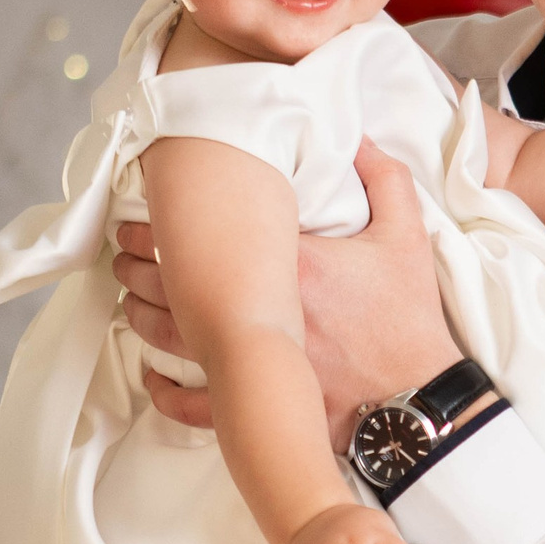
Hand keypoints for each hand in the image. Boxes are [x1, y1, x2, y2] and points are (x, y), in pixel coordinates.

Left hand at [117, 140, 457, 446]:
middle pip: (172, 284)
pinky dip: (164, 392)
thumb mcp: (406, 240)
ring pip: (169, 337)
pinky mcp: (255, 405)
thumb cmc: (409, 325)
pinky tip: (152, 375)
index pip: (203, 235)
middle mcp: (256, 312)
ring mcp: (250, 362)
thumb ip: (383, 179)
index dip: (162, 222)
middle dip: (138, 264)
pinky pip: (192, 404)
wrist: (419, 402)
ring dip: (140, 314)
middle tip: (125, 249)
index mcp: (288, 265)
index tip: (146, 211)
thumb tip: (358, 138)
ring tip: (129, 297)